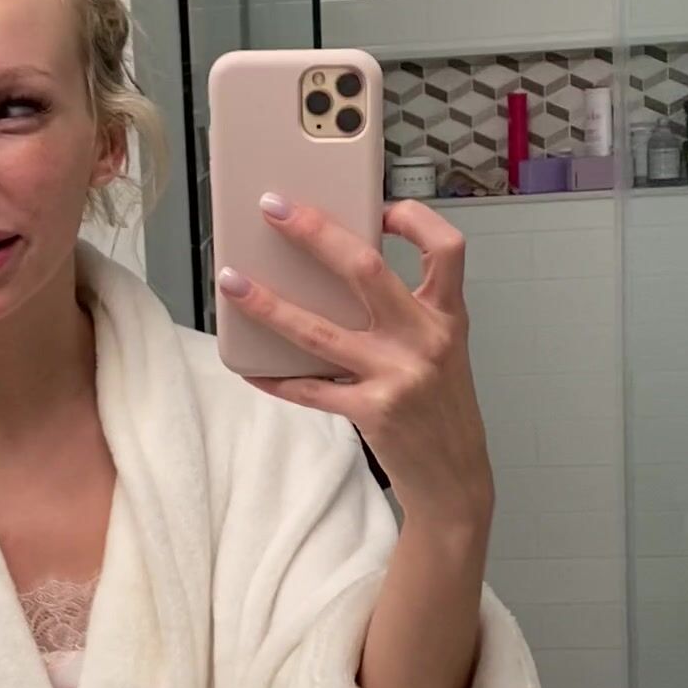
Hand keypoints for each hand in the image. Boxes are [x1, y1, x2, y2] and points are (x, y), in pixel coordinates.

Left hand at [217, 196, 493, 527]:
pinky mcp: (371, 412)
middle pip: (365, 268)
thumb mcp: (442, 350)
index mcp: (446, 316)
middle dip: (314, 232)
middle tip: (274, 209)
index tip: (378, 208)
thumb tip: (338, 273)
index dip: (414, 218)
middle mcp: (425, 339)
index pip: (447, 247)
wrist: (455, 479)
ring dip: (267, 304)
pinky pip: (308, 388)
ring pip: (318, 329)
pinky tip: (248, 368)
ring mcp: (398, 375)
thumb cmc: (441, 409)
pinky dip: (274, 378)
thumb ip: (407, 313)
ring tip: (232, 282)